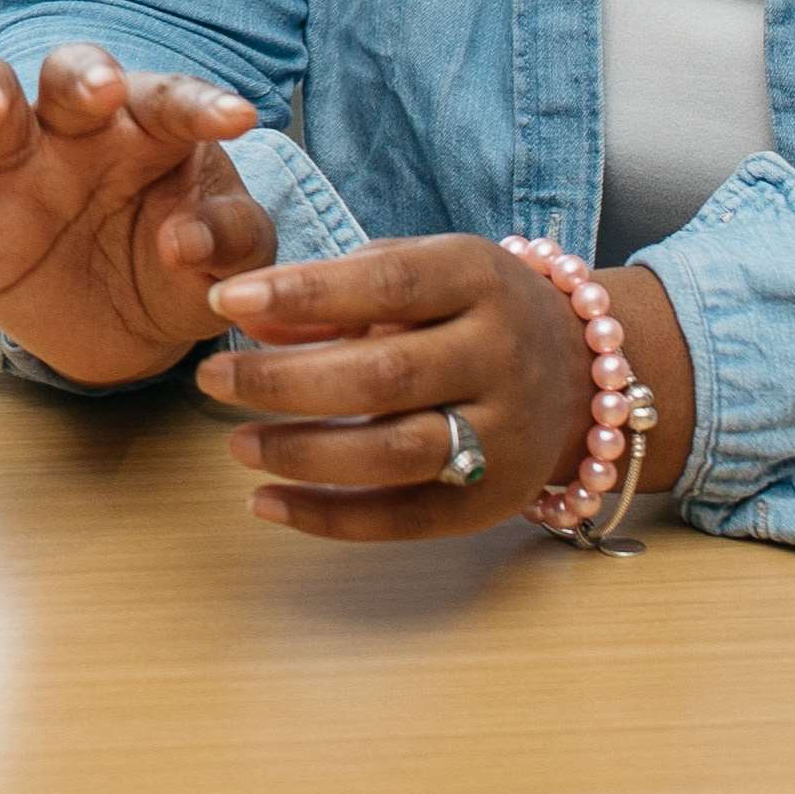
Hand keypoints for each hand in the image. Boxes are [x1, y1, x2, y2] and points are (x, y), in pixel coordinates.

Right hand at [0, 47, 270, 389]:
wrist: (129, 332)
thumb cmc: (187, 263)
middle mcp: (79, 132)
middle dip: (81, 73)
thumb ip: (229, 239)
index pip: (172, 101)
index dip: (201, 106)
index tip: (236, 119)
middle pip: (69, 76)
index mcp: (150, 127)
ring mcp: (18, 169)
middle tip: (100, 89)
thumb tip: (186, 239)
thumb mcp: (229, 257)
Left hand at [196, 231, 593, 541]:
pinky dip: (328, 519)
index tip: (225, 300)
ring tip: (236, 444)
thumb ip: (336, 293)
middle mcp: (501, 355)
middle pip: (386, 376)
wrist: (583, 374)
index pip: (387, 284)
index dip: (303, 292)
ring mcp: (505, 434)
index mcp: (479, 279)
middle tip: (211, 378)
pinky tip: (265, 503)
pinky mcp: (494, 501)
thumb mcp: (417, 274)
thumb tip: (249, 318)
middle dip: (285, 381)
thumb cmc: (468, 311)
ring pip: (396, 453)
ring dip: (303, 453)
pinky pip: (405, 519)